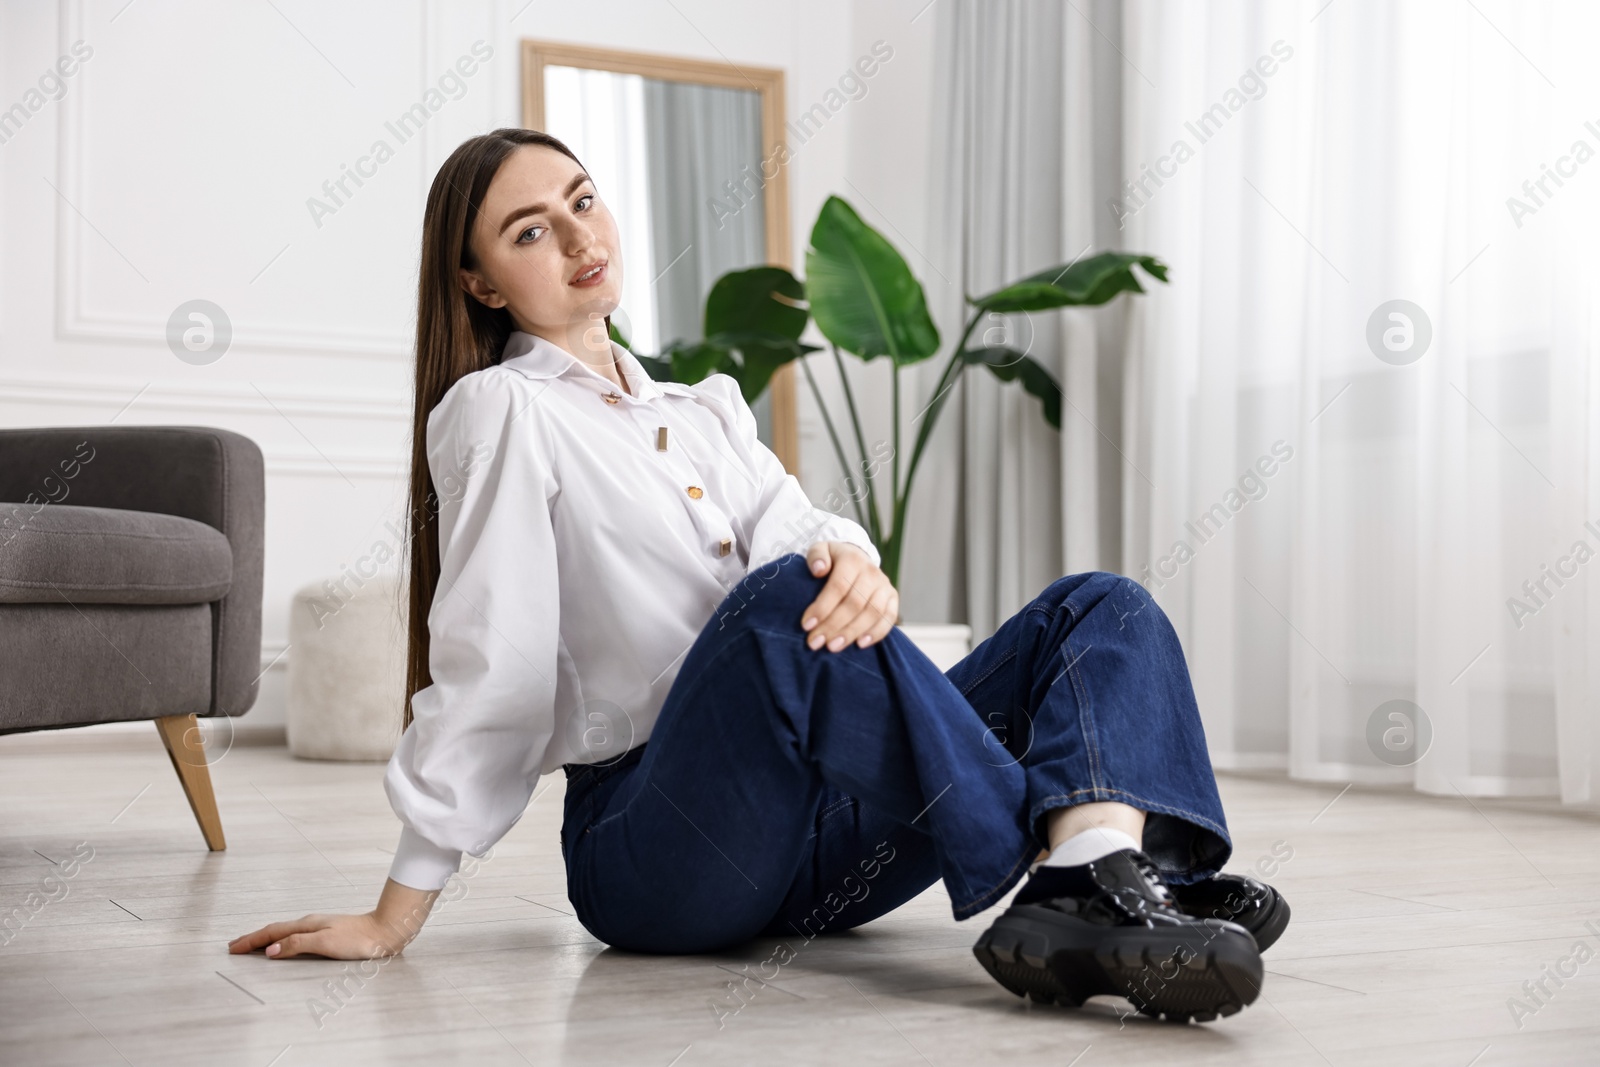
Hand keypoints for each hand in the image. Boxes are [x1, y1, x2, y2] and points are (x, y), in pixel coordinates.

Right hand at [228, 879, 438, 959]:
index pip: (272, 933)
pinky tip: (284, 945)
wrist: (385, 931)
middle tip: (234, 946)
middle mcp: (310, 924)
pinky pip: (295, 936)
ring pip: (285, 933)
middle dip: (253, 938)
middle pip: (275, 931)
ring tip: (253, 945)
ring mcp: (319, 927)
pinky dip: (281, 941)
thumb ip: (297, 945)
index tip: (232, 948)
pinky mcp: (328, 934)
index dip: (251, 941)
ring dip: (266, 939)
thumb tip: (270, 950)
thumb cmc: (358, 939)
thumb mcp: (326, 943)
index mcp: (306, 925)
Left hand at [801, 541, 898, 651]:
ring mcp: (884, 585)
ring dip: (852, 632)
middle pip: (855, 603)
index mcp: (852, 559)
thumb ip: (816, 556)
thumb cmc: (832, 559)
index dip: (822, 608)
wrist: (856, 557)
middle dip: (833, 625)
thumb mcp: (820, 550)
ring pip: (872, 613)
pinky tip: (860, 644)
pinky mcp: (893, 597)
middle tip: (815, 641)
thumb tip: (819, 570)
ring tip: (833, 646)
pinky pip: (889, 617)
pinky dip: (877, 633)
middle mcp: (871, 572)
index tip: (807, 625)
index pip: (838, 587)